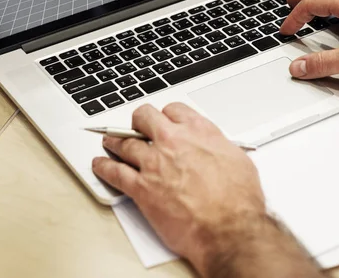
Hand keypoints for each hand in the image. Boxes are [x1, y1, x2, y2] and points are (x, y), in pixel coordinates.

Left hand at [92, 103, 265, 275]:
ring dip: (115, 141)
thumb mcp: (238, 160)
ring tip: (109, 141)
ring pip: (125, 143)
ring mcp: (154, 163)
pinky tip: (100, 165)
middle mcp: (173, 141)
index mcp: (198, 131)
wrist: (228, 228)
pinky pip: (115, 173)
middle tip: (135, 125)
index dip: (167, 115)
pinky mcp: (141, 188)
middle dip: (138, 120)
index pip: (174, 109)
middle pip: (144, 117)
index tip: (164, 120)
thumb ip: (219, 147)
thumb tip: (216, 148)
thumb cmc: (238, 200)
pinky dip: (104, 168)